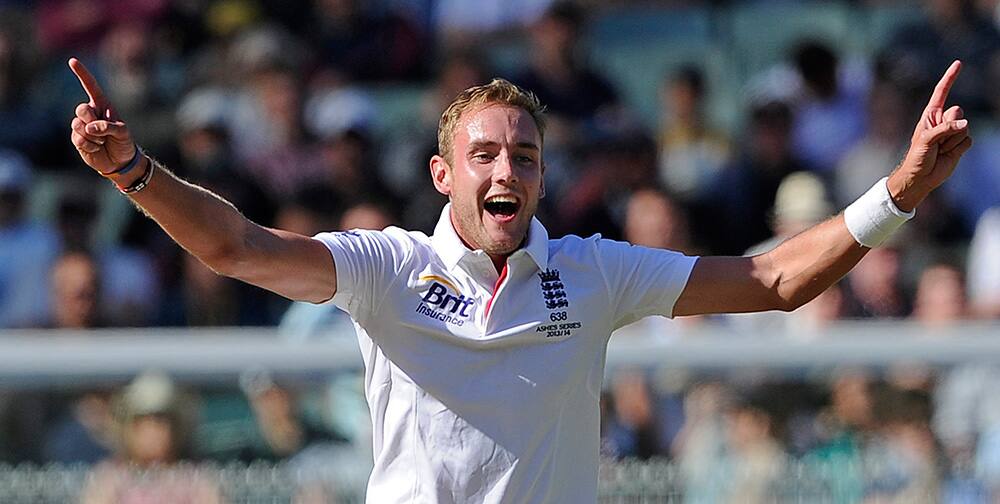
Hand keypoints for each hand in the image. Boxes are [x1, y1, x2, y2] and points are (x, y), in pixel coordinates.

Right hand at [68, 58, 135, 174]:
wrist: (119, 162)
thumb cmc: (124, 142)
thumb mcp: (123, 132)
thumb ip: (108, 127)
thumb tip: (89, 128)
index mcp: (102, 105)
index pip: (90, 87)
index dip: (82, 74)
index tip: (72, 60)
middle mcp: (90, 113)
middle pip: (81, 109)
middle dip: (91, 120)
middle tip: (102, 131)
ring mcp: (81, 126)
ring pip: (77, 125)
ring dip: (93, 136)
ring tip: (102, 142)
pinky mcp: (76, 138)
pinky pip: (78, 138)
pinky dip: (90, 145)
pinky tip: (97, 148)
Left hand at [889, 60, 972, 211]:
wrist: (920, 178)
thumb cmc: (916, 157)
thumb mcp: (925, 139)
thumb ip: (944, 129)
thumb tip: (965, 124)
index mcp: (930, 115)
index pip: (942, 92)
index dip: (950, 78)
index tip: (959, 63)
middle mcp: (943, 121)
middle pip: (958, 112)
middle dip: (948, 126)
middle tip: (936, 141)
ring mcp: (952, 132)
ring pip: (965, 128)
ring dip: (952, 141)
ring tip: (939, 150)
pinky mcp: (960, 145)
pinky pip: (968, 141)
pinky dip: (958, 149)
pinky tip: (947, 155)